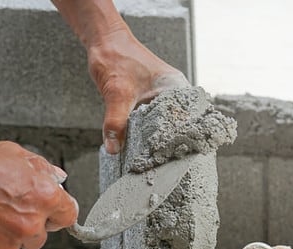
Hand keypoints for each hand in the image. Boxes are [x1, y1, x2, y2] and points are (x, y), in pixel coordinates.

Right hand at [0, 136, 77, 248]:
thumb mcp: (13, 154)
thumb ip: (42, 169)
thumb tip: (57, 178)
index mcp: (44, 197)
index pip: (68, 215)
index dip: (58, 213)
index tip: (51, 214)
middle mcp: (31, 225)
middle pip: (42, 234)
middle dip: (29, 224)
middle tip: (4, 210)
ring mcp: (9, 246)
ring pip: (17, 246)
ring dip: (7, 236)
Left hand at [87, 28, 189, 153]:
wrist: (103, 40)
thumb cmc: (116, 57)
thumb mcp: (116, 93)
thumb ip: (115, 122)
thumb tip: (114, 148)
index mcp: (176, 88)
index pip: (189, 120)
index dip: (185, 139)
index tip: (179, 157)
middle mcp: (174, 93)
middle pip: (179, 125)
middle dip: (173, 144)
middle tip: (168, 164)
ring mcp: (163, 97)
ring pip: (165, 124)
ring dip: (160, 140)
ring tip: (159, 160)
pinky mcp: (150, 100)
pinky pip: (154, 120)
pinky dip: (149, 133)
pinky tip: (145, 147)